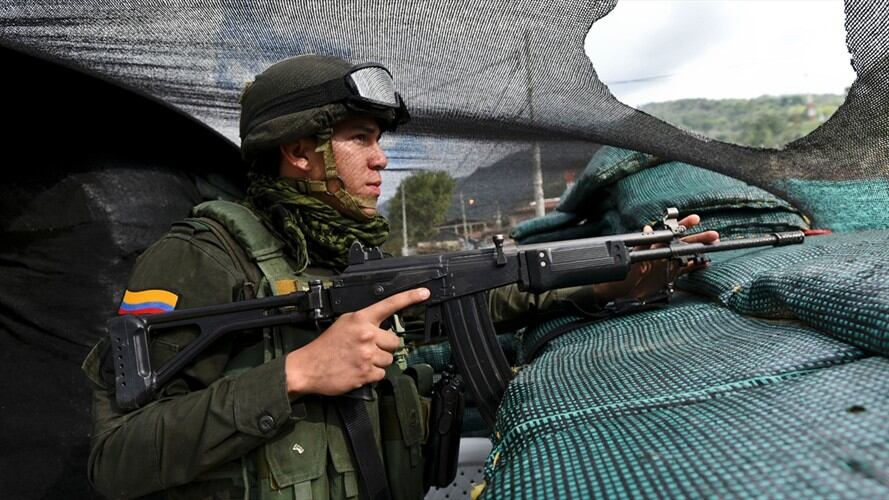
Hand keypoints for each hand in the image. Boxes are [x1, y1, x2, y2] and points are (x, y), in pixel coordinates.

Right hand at [284, 288, 430, 396]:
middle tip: (369, 349)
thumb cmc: (324, 347)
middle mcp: (366, 335)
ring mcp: (367, 354)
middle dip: (385, 346)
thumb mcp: (342, 324)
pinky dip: (373, 375)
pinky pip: (382, 374)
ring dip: (378, 362)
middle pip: (395, 341)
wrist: (307, 367)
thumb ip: (363, 322)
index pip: (389, 304)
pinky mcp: (366, 373)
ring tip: (360, 360)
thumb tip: (382, 325)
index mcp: (360, 319)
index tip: (424, 292)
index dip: (410, 297)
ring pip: (389, 359)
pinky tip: (359, 370)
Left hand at [596, 214, 719, 299]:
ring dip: (700, 250)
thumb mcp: (628, 259)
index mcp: (652, 246)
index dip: (682, 226)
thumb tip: (647, 229)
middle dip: (698, 238)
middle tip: (714, 235)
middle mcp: (661, 252)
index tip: (695, 220)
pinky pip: (684, 268)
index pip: (669, 233)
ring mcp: (665, 263)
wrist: (616, 292)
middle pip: (682, 242)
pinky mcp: (667, 275)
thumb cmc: (618, 274)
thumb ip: (639, 245)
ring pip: (686, 254)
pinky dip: (695, 265)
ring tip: (714, 245)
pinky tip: (705, 263)